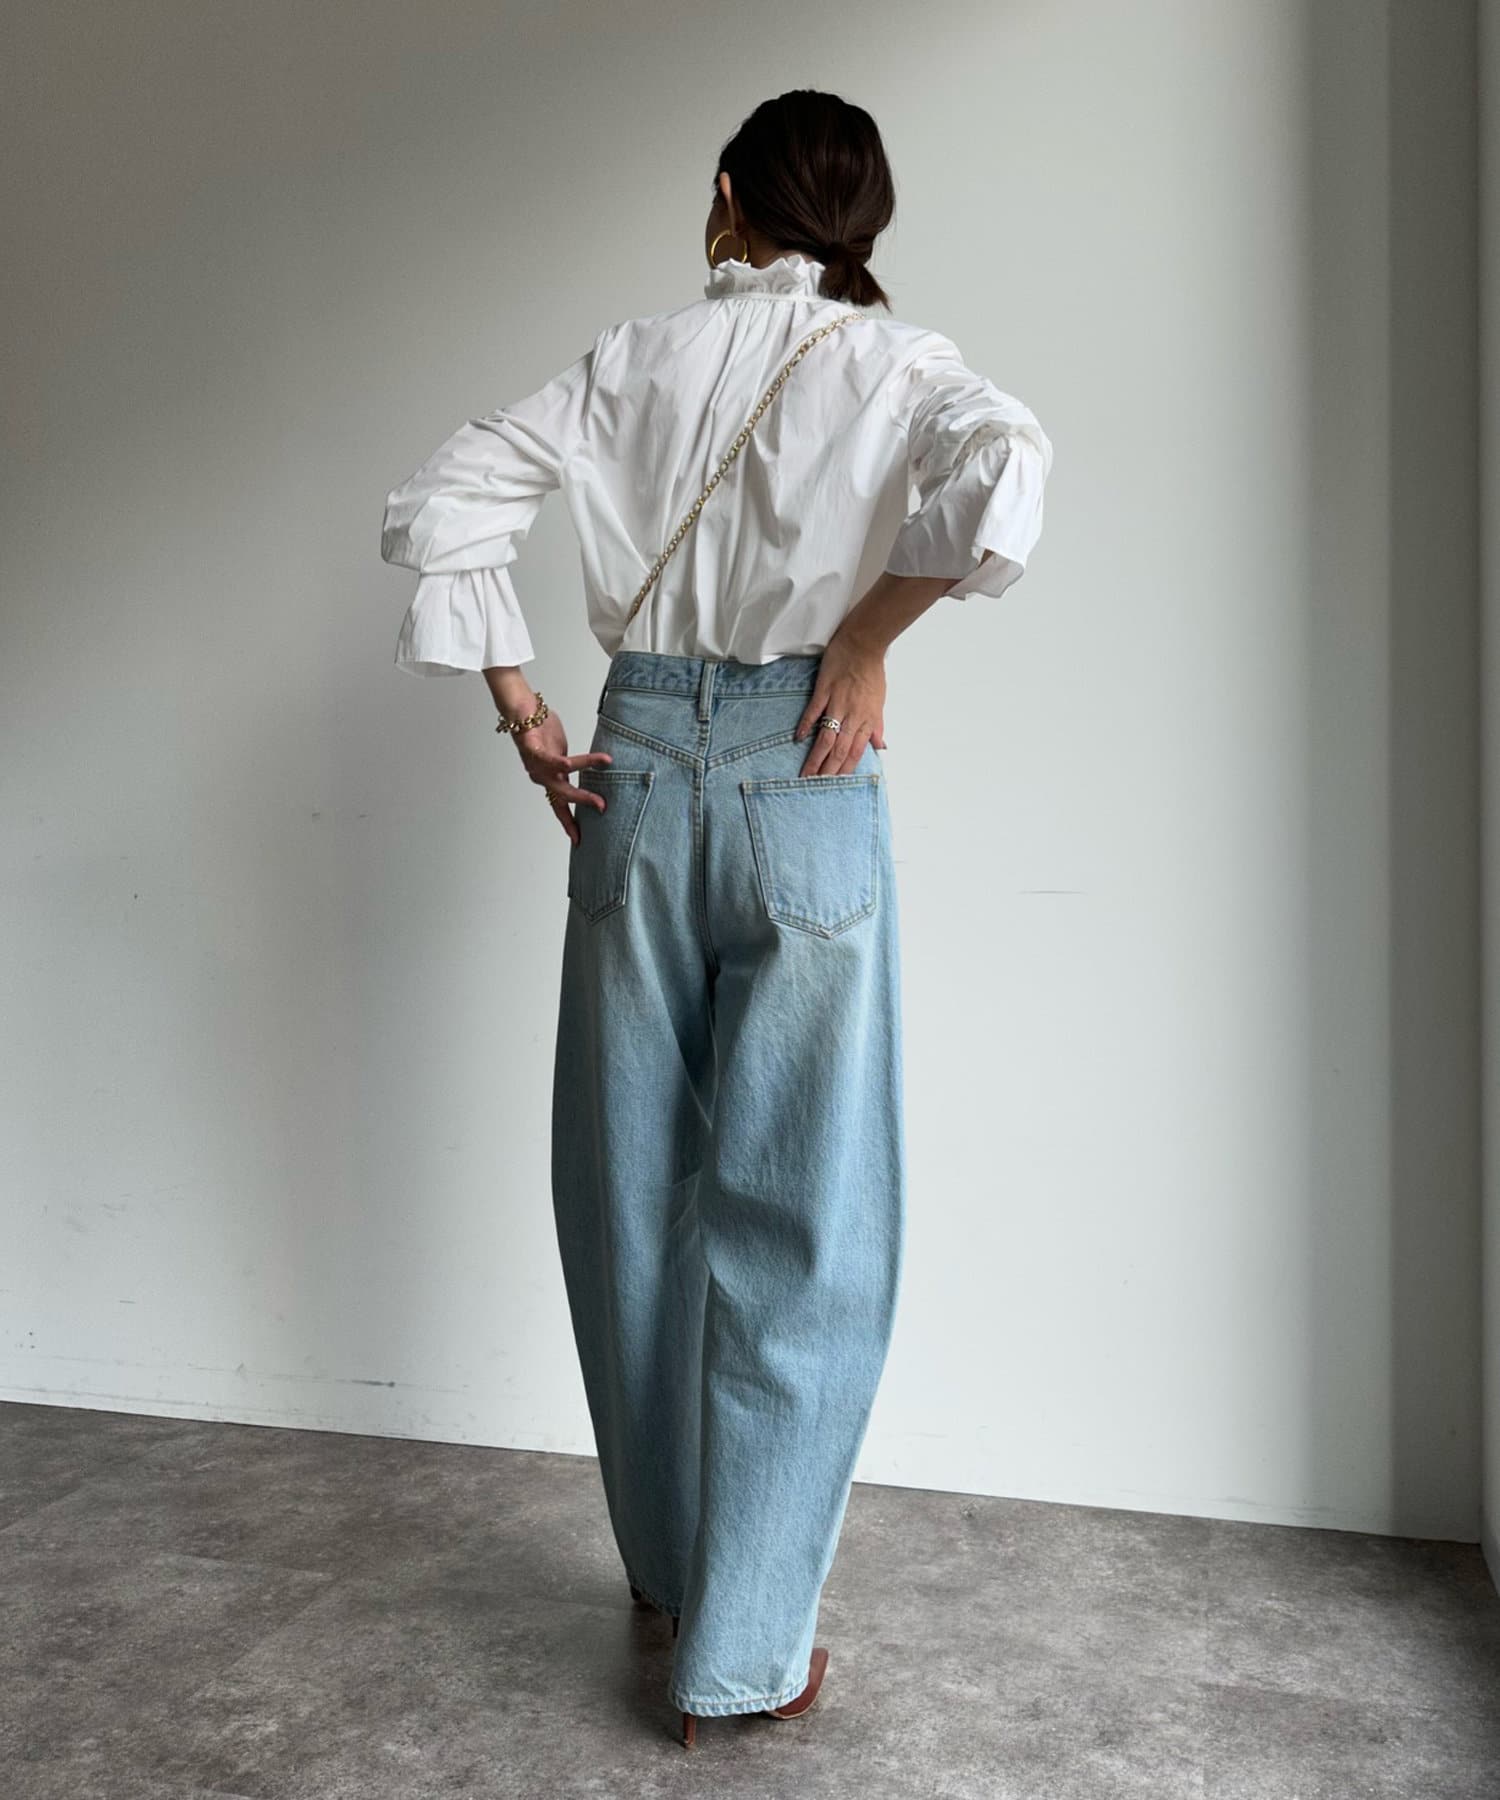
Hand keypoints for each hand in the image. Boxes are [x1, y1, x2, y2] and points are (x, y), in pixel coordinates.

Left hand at [511, 712, 612, 844]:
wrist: (522, 709)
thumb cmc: (541, 728)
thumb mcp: (561, 749)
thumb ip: (570, 762)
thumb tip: (583, 767)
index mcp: (548, 778)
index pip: (559, 805)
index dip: (568, 823)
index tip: (578, 840)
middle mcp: (541, 776)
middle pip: (562, 797)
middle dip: (582, 804)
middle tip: (602, 808)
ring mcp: (536, 766)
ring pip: (561, 779)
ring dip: (582, 783)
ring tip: (603, 778)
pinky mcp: (533, 751)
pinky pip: (549, 760)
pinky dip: (561, 763)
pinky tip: (570, 765)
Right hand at [793, 631, 888, 775]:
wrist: (864, 643)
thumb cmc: (872, 671)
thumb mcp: (880, 701)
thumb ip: (877, 726)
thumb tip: (881, 746)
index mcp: (868, 719)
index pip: (856, 752)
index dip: (845, 769)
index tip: (835, 784)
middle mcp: (854, 715)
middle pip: (840, 750)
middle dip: (828, 771)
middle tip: (815, 786)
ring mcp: (838, 703)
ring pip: (827, 737)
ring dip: (816, 757)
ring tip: (806, 773)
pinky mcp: (825, 690)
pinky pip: (814, 712)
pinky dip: (806, 726)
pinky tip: (798, 739)